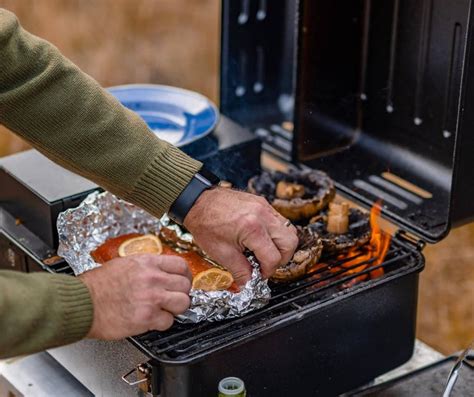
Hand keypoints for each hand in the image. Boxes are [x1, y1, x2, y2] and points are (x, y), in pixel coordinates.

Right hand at [79, 254, 191, 339]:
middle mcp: (152, 278)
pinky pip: (168, 322)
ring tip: (164, 310)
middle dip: (181, 293)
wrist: (81, 303)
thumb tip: (161, 271)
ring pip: (183, 303)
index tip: (182, 281)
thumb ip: (147, 266)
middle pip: (186, 285)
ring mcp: (151, 298)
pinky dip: (162, 323)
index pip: (181, 265)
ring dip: (175, 309)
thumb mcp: (125, 263)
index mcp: (147, 263)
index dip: (185, 275)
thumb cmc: (97, 285)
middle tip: (173, 298)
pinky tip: (151, 320)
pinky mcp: (146, 318)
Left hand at [184, 187, 298, 284]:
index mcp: (252, 229)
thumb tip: (250, 284)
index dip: (267, 271)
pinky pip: (280, 220)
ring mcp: (265, 207)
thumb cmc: (206, 224)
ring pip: (290, 230)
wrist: (197, 201)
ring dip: (281, 245)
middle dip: (281, 258)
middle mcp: (263, 215)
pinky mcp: (263, 203)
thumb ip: (240, 271)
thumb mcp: (221, 253)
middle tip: (266, 264)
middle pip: (290, 243)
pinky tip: (260, 239)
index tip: (259, 275)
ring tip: (264, 252)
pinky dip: (276, 233)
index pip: (273, 258)